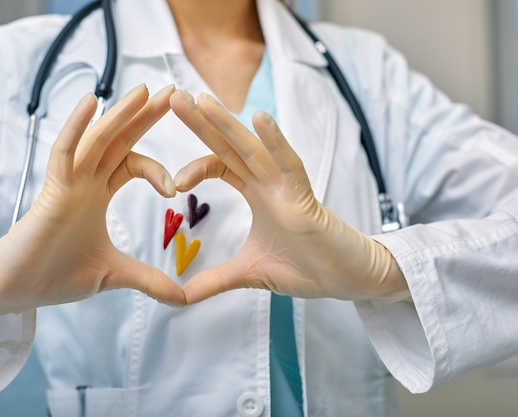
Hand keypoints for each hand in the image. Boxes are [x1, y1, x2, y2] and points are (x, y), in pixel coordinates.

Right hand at [0, 85, 184, 330]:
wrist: (18, 291)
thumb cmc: (57, 275)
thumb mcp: (114, 275)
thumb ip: (149, 280)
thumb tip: (184, 299)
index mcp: (98, 193)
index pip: (132, 163)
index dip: (157, 168)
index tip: (176, 190)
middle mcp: (84, 181)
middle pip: (119, 140)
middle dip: (145, 117)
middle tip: (174, 93)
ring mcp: (68, 182)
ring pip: (97, 139)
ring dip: (121, 114)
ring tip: (147, 92)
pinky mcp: (51, 191)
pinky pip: (64, 152)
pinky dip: (76, 127)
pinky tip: (93, 103)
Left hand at [170, 90, 409, 303]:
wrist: (346, 280)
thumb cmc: (307, 267)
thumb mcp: (250, 273)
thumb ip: (215, 279)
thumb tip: (181, 297)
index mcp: (257, 192)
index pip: (221, 164)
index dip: (196, 165)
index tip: (172, 181)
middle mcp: (269, 183)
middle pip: (231, 146)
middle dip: (202, 122)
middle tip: (173, 97)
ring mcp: (287, 187)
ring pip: (254, 148)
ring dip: (228, 124)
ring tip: (202, 100)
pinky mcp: (306, 198)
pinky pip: (290, 165)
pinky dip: (276, 142)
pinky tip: (260, 118)